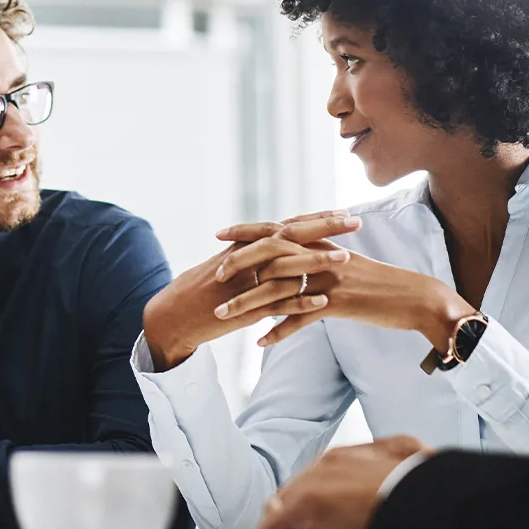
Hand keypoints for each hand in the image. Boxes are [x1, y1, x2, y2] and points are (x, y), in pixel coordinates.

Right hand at [142, 212, 361, 370]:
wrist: (172, 316)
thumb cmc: (197, 292)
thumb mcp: (223, 266)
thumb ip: (249, 256)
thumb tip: (273, 247)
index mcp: (244, 247)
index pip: (286, 226)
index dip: (315, 218)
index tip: (342, 211)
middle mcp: (246, 259)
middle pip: (290, 237)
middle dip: (325, 228)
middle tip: (355, 221)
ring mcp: (245, 283)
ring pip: (286, 268)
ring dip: (317, 262)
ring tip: (346, 259)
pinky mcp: (244, 309)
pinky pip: (276, 304)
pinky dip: (299, 302)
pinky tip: (322, 301)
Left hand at [232, 249, 474, 348]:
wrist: (417, 298)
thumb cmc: (382, 284)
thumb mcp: (349, 264)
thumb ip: (320, 259)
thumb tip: (293, 261)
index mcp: (323, 244)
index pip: (278, 232)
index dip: (248, 232)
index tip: (221, 235)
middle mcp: (323, 256)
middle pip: (272, 256)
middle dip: (240, 265)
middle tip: (216, 276)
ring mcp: (329, 279)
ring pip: (279, 289)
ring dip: (248, 304)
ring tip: (223, 317)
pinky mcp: (338, 304)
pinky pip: (300, 319)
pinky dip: (279, 331)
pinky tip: (260, 342)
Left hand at [256, 436, 432, 528]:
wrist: (433, 503)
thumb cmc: (429, 496)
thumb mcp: (410, 472)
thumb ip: (387, 475)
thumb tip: (403, 474)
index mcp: (350, 457)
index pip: (318, 484)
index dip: (325, 516)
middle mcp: (326, 464)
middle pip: (296, 498)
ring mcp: (311, 483)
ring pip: (282, 513)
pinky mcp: (303, 506)